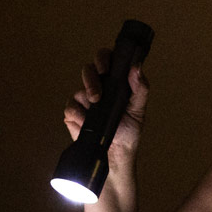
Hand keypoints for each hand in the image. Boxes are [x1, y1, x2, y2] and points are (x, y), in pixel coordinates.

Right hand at [62, 47, 149, 162]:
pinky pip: (71, 108)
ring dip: (86, 101)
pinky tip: (86, 123)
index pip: (106, 59)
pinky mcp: (74, 112)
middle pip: (88, 70)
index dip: (103, 58)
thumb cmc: (129, 129)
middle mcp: (98, 86)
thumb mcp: (138, 108)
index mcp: (114, 80)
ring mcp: (84, 99)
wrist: (116, 152)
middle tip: (97, 96)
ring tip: (95, 112)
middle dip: (91, 80)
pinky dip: (79, 116)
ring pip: (79, 90)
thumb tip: (136, 67)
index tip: (105, 68)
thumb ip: (140, 87)